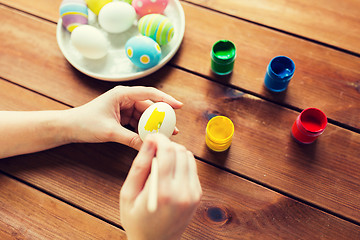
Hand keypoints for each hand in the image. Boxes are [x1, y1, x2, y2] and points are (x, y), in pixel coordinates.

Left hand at [67, 86, 182, 149]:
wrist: (69, 127)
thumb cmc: (85, 123)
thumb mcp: (110, 132)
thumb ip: (130, 139)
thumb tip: (148, 146)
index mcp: (122, 94)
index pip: (149, 93)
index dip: (166, 99)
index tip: (179, 106)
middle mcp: (125, 98)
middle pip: (150, 106)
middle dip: (162, 117)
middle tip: (174, 129)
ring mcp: (124, 108)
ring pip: (145, 116)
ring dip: (154, 125)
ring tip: (166, 136)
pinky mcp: (122, 117)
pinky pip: (138, 122)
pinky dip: (145, 130)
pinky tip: (152, 137)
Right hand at [120, 134, 201, 239]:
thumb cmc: (136, 220)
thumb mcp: (128, 194)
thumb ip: (140, 166)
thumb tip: (150, 141)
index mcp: (164, 192)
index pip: (168, 152)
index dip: (159, 139)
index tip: (151, 137)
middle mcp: (183, 192)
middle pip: (180, 151)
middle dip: (166, 145)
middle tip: (153, 150)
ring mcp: (193, 194)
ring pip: (188, 156)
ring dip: (175, 153)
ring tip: (160, 162)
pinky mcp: (197, 195)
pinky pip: (192, 167)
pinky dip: (181, 163)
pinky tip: (169, 172)